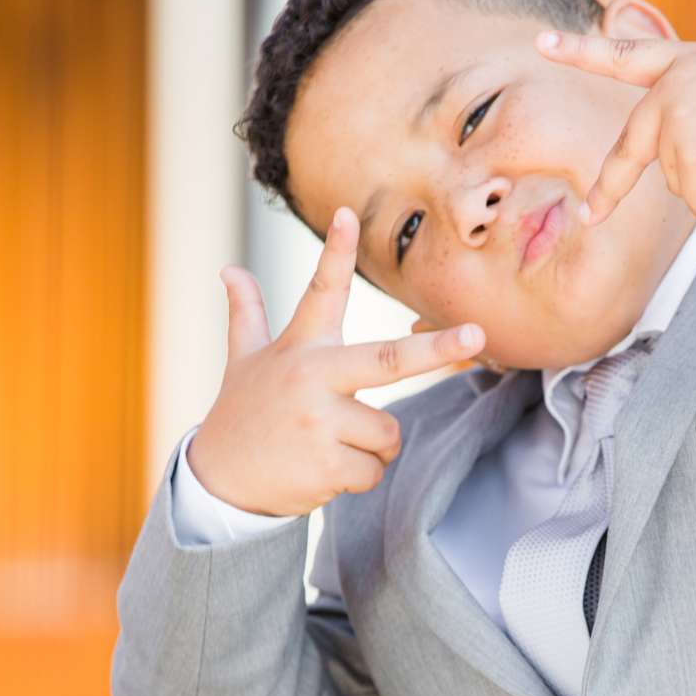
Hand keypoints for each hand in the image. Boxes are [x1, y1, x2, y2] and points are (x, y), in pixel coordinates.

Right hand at [188, 209, 485, 516]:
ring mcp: (319, 421)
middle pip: (388, 360)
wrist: (219, 481)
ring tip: (328, 446)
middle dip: (436, 350)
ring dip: (371, 448)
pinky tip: (322, 472)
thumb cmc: (242, 413)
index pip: (320, 292)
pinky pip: (374, 470)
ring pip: (388, 434)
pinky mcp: (326, 464)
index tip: (348, 214)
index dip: (336, 253)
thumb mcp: (245, 360)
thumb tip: (229, 269)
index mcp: (300, 348)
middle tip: (476, 333)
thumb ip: (247, 314)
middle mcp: (311, 377)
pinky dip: (358, 477)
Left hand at [533, 0, 695, 225]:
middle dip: (608, 190)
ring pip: (685, 185)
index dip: (581, 51)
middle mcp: (670, 93)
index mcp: (685, 63)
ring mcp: (676, 128)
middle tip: (590, 216)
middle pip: (631, 151)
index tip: (541, 43)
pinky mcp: (690, 164)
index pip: (623, 57)